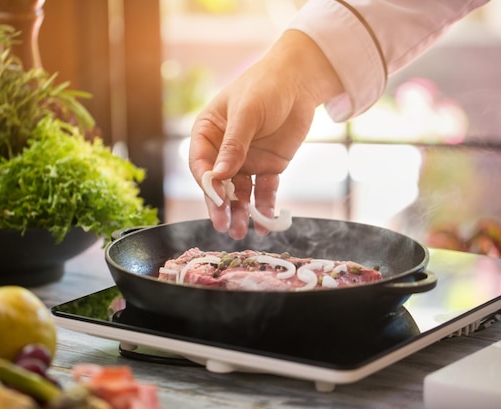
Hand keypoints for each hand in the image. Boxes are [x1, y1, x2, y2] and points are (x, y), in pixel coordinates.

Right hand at [189, 30, 343, 238]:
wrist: (301, 81)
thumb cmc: (266, 86)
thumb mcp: (248, 113)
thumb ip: (234, 144)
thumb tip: (219, 176)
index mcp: (208, 133)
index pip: (201, 164)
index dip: (207, 184)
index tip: (216, 201)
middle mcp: (223, 151)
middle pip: (218, 184)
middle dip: (221, 206)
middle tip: (224, 226)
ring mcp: (246, 161)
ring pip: (239, 192)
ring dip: (240, 212)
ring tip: (240, 232)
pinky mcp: (268, 168)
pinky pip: (264, 191)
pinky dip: (265, 207)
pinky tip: (266, 223)